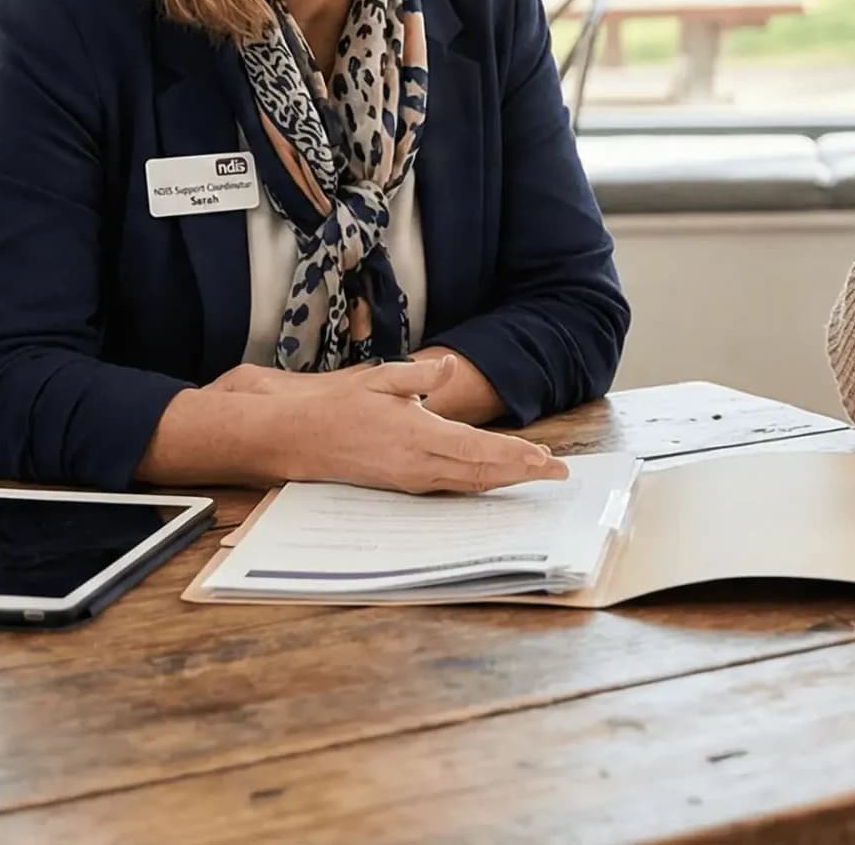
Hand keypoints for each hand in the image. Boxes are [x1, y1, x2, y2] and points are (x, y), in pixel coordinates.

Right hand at [255, 357, 567, 492]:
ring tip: (537, 473)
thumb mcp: (377, 379)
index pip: (478, 450)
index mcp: (416, 436)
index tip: (547, 460)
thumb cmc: (336, 407)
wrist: (296, 440)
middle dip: (523, 473)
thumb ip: (417, 375)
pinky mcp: (404, 485)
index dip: (517, 457)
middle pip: (482, 473)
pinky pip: (451, 487)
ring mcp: (411, 479)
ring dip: (505, 480)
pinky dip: (479, 483)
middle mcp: (418, 464)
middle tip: (559, 473)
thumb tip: (445, 367)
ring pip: (469, 484)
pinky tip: (495, 478)